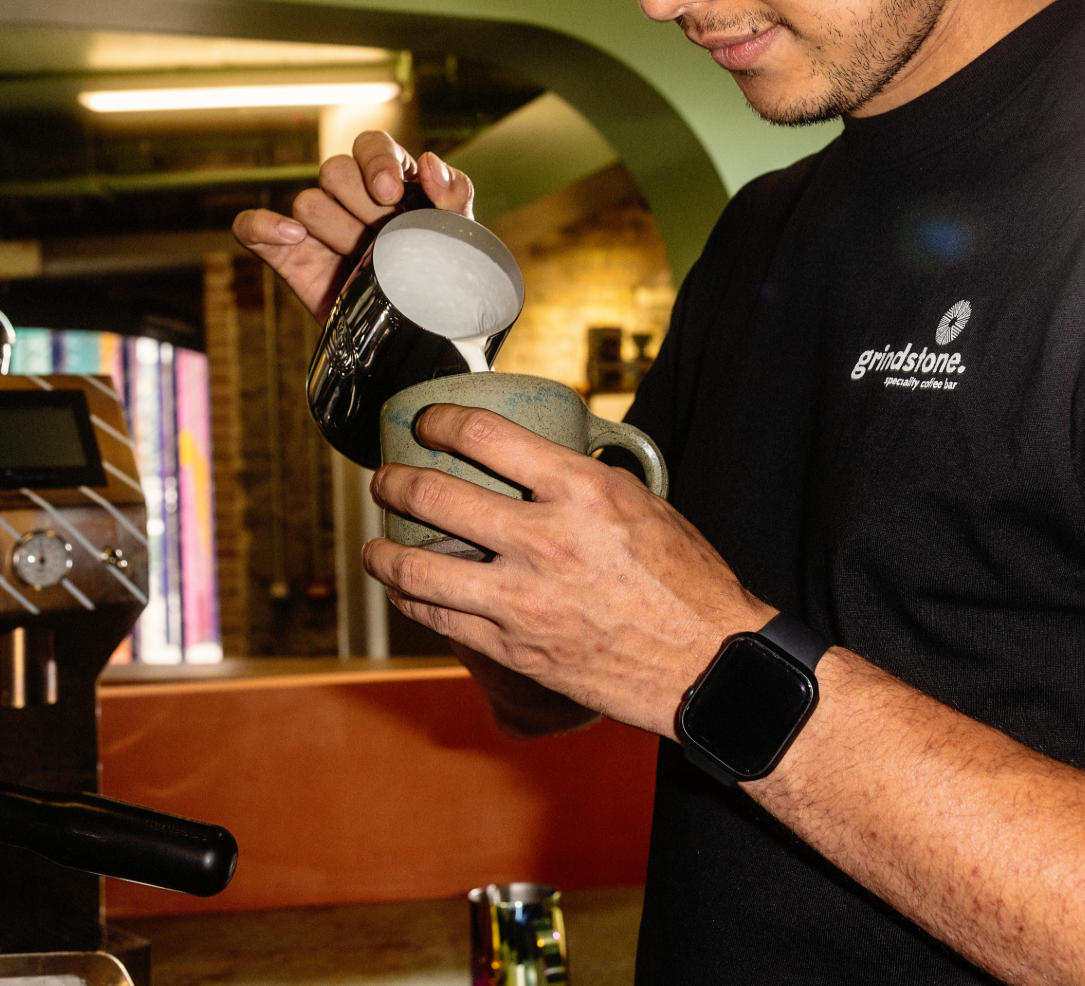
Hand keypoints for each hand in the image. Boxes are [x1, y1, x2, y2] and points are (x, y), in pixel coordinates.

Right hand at [232, 130, 474, 322]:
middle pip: (334, 169)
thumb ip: (455, 196)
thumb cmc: (440, 285)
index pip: (371, 144)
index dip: (377, 162)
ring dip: (336, 234)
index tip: (391, 194)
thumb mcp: (458, 241)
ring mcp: (317, 228)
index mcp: (392, 182)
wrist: (415, 343)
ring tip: (362, 265)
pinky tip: (293, 238)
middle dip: (361, 206)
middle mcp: (351, 199)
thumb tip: (429, 162)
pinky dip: (263, 226)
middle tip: (384, 241)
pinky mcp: (288, 256)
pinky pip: (250, 227)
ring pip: (306, 202)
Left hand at [363, 404, 774, 736]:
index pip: (484, 436)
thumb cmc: (685, 581)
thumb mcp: (643, 504)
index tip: (426, 423)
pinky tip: (406, 591)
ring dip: (383, 550)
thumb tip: (539, 463)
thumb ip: (584, 481)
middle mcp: (546, 540)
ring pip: (417, 567)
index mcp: (582, 491)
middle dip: (394, 480)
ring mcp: (523, 599)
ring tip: (376, 544)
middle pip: (434, 494)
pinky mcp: (514, 649)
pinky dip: (412, 600)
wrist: (708, 665)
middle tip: (386, 479)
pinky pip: (439, 619)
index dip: (439, 421)